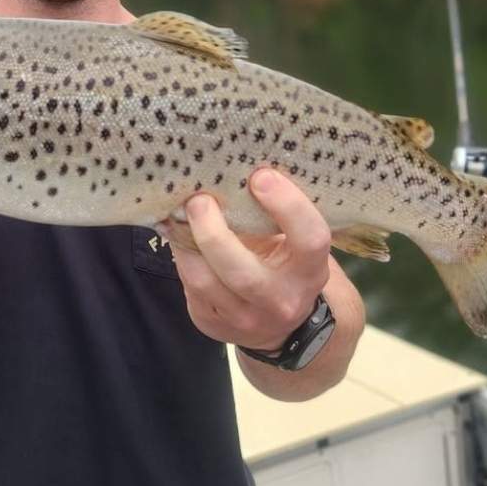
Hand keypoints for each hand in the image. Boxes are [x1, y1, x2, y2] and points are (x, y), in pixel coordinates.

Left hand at [170, 168, 331, 350]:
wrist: (283, 325)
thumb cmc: (287, 261)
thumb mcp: (294, 241)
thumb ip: (277, 212)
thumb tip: (237, 161)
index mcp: (310, 271)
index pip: (310, 239)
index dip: (286, 204)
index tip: (260, 175)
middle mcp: (281, 300)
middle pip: (243, 272)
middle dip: (214, 232)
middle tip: (199, 199)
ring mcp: (245, 319)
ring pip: (206, 281)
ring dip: (187, 242)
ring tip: (179, 211)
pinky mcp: (214, 324)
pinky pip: (190, 287)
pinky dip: (180, 254)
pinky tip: (176, 230)